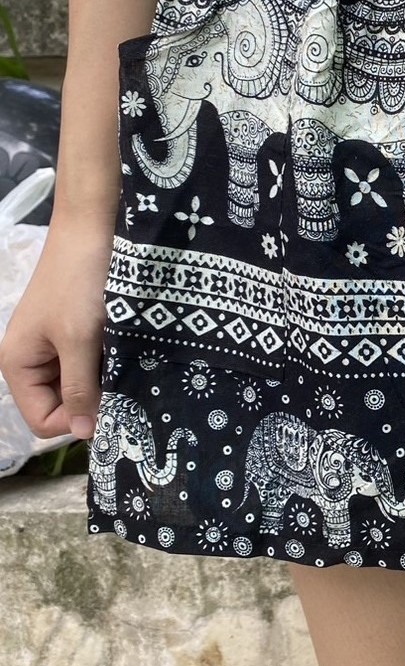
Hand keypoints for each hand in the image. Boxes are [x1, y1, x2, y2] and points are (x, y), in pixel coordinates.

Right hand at [0, 218, 112, 439]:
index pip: (43, 420)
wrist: (92, 232)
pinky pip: (92, 364)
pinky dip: (109, 364)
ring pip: (82, 385)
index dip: (76, 420)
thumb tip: (82, 434)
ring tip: (126, 365)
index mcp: (18, 365)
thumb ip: (79, 387)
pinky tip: (126, 353)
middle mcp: (33, 361)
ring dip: (104, 381)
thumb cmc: (80, 284)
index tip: (110, 405)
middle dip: (93, 400)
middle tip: (124, 384)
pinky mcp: (79, 333)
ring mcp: (56, 347)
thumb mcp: (79, 340)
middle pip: (63, 405)